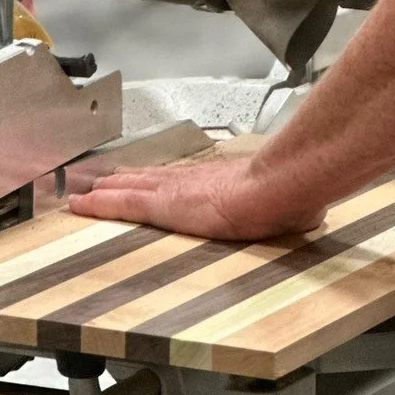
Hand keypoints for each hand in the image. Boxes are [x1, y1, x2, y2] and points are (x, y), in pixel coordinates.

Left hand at [69, 151, 325, 241]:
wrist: (279, 188)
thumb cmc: (286, 194)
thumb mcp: (288, 203)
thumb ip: (289, 209)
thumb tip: (312, 215)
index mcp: (218, 182)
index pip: (181, 180)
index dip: (160, 179)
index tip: (146, 180)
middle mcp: (192, 180)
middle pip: (149, 179)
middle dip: (125, 181)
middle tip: (101, 181)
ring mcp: (175, 190)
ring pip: (130, 188)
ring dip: (107, 190)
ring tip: (86, 193)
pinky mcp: (163, 206)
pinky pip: (122, 204)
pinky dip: (100, 204)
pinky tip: (82, 206)